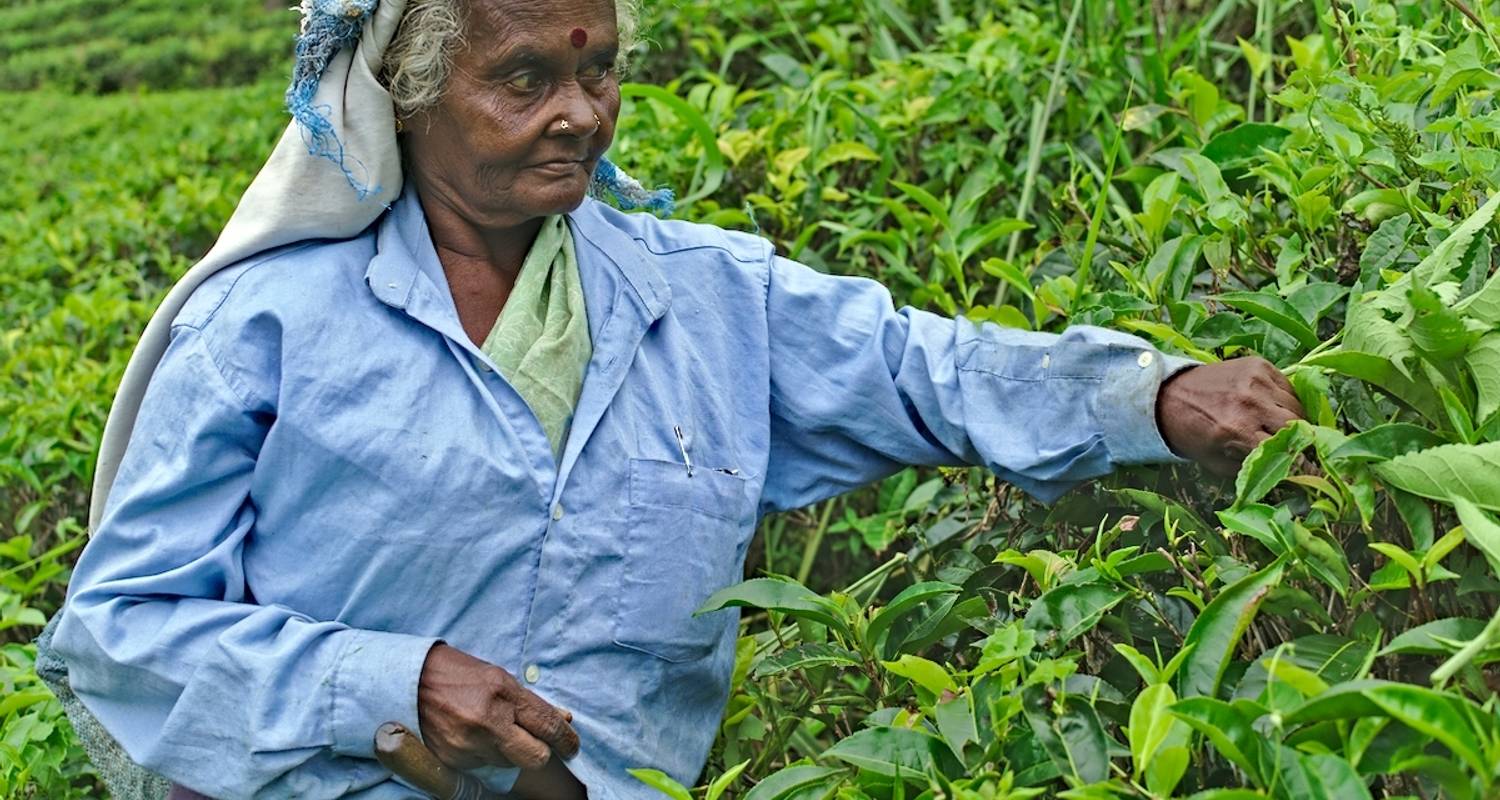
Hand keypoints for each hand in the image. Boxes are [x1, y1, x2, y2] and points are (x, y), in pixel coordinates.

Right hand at [416, 644, 579, 770]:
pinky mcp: (453, 759)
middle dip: (543, 753)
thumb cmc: (460, 675)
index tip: (572, 746)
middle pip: (536, 757)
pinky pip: (483, 767)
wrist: (411, 681)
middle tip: (544, 747)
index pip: (548, 725)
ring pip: (509, 764)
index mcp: (504, 693)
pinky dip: (485, 756)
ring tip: (494, 731)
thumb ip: (531, 703)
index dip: (567, 740)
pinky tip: (474, 737)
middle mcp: (488, 721)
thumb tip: (563, 720)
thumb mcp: (500, 678)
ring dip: (510, 752)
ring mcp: (469, 743)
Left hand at [1155, 357, 1305, 476]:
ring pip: (1296, 406)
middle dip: (1302, 440)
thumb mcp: (1219, 463)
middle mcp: (1248, 402)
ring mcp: (1255, 380)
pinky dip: (1286, 401)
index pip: (1285, 451)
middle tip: (1299, 448)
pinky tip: (1272, 408)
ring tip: (1282, 428)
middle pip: (1298, 426)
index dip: (1303, 464)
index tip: (1314, 472)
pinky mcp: (1259, 364)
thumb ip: (1255, 471)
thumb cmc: (1195, 435)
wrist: (1170, 395)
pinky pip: (1288, 388)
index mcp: (1236, 430)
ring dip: (1296, 420)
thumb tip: (1292, 479)